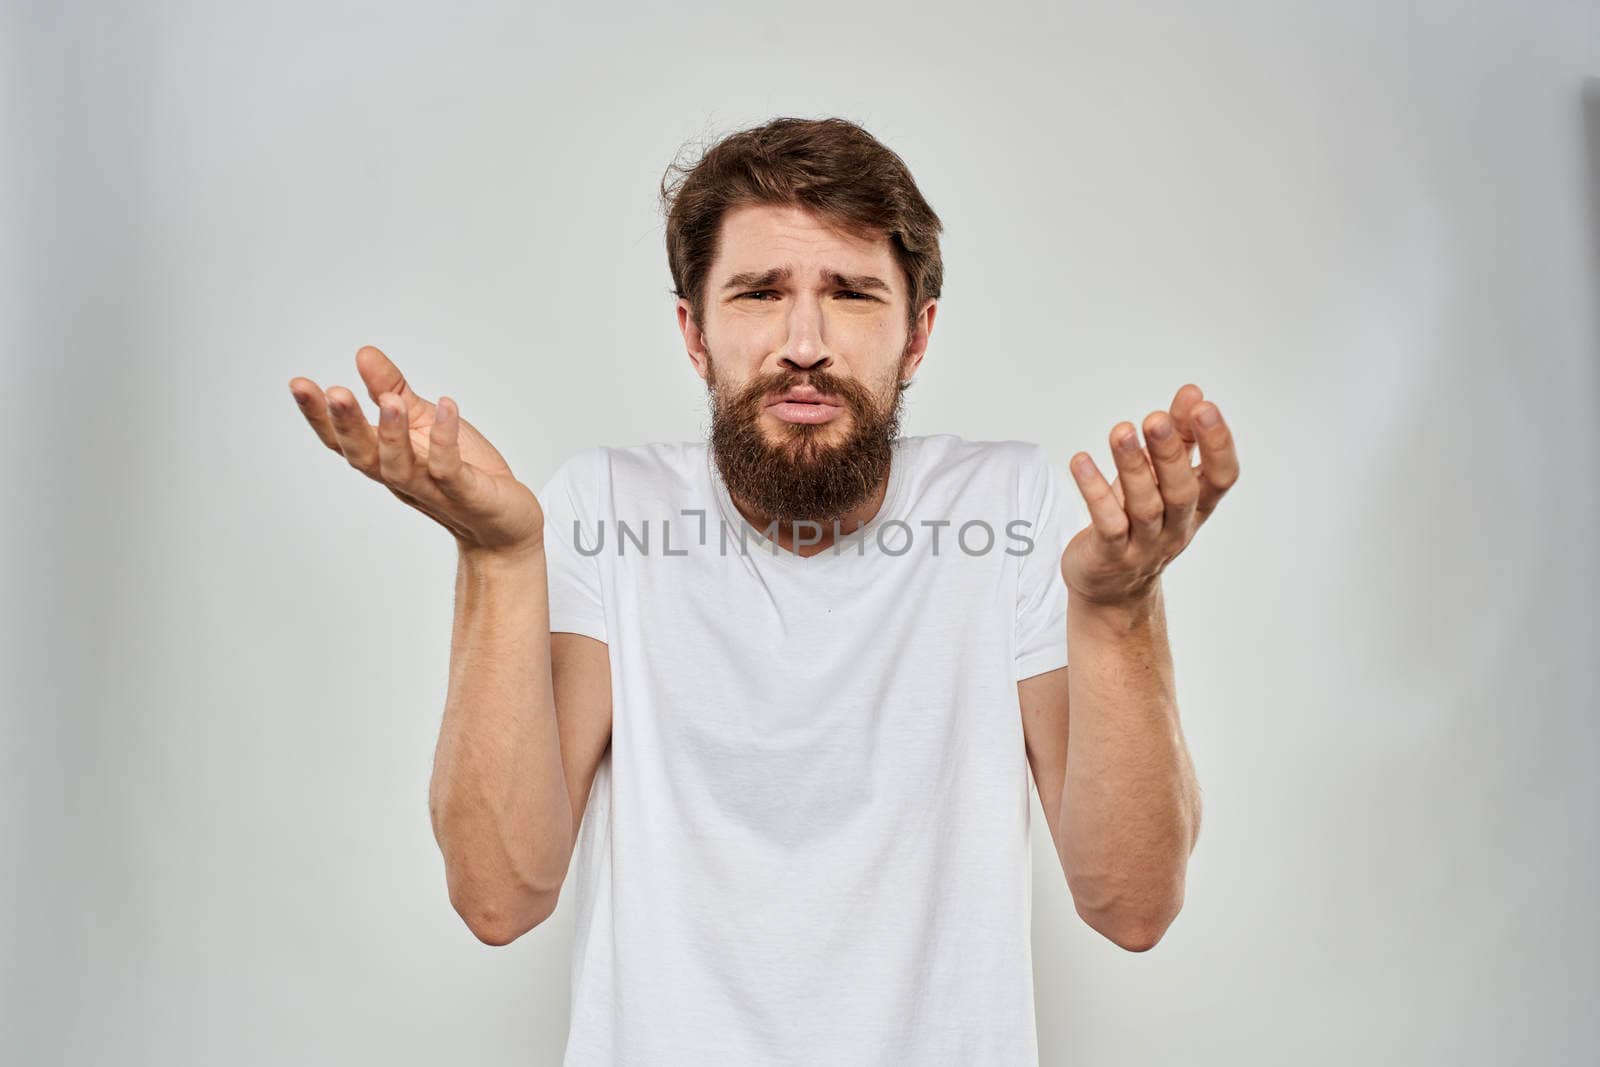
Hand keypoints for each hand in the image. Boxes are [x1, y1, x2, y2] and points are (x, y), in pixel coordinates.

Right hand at [289, 345, 543, 557]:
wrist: (506, 522)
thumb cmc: (464, 470)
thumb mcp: (424, 421)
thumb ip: (391, 390)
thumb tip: (363, 354)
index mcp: (386, 458)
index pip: (343, 439)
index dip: (318, 416)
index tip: (298, 384)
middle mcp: (402, 477)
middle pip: (362, 455)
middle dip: (346, 425)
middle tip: (334, 393)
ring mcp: (432, 488)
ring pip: (399, 467)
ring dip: (392, 434)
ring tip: (389, 401)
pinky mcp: (466, 494)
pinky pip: (449, 468)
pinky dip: (445, 439)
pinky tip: (446, 405)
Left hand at [1060, 383, 1238, 605]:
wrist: (1112, 589)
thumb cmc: (1139, 521)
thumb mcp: (1162, 478)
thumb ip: (1179, 436)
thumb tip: (1192, 393)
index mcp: (1197, 506)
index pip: (1221, 477)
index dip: (1217, 444)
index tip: (1204, 407)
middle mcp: (1176, 527)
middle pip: (1181, 491)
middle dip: (1170, 453)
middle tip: (1155, 418)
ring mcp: (1144, 544)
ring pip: (1144, 506)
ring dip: (1132, 467)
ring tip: (1120, 431)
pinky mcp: (1110, 554)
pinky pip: (1106, 522)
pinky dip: (1094, 490)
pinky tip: (1080, 460)